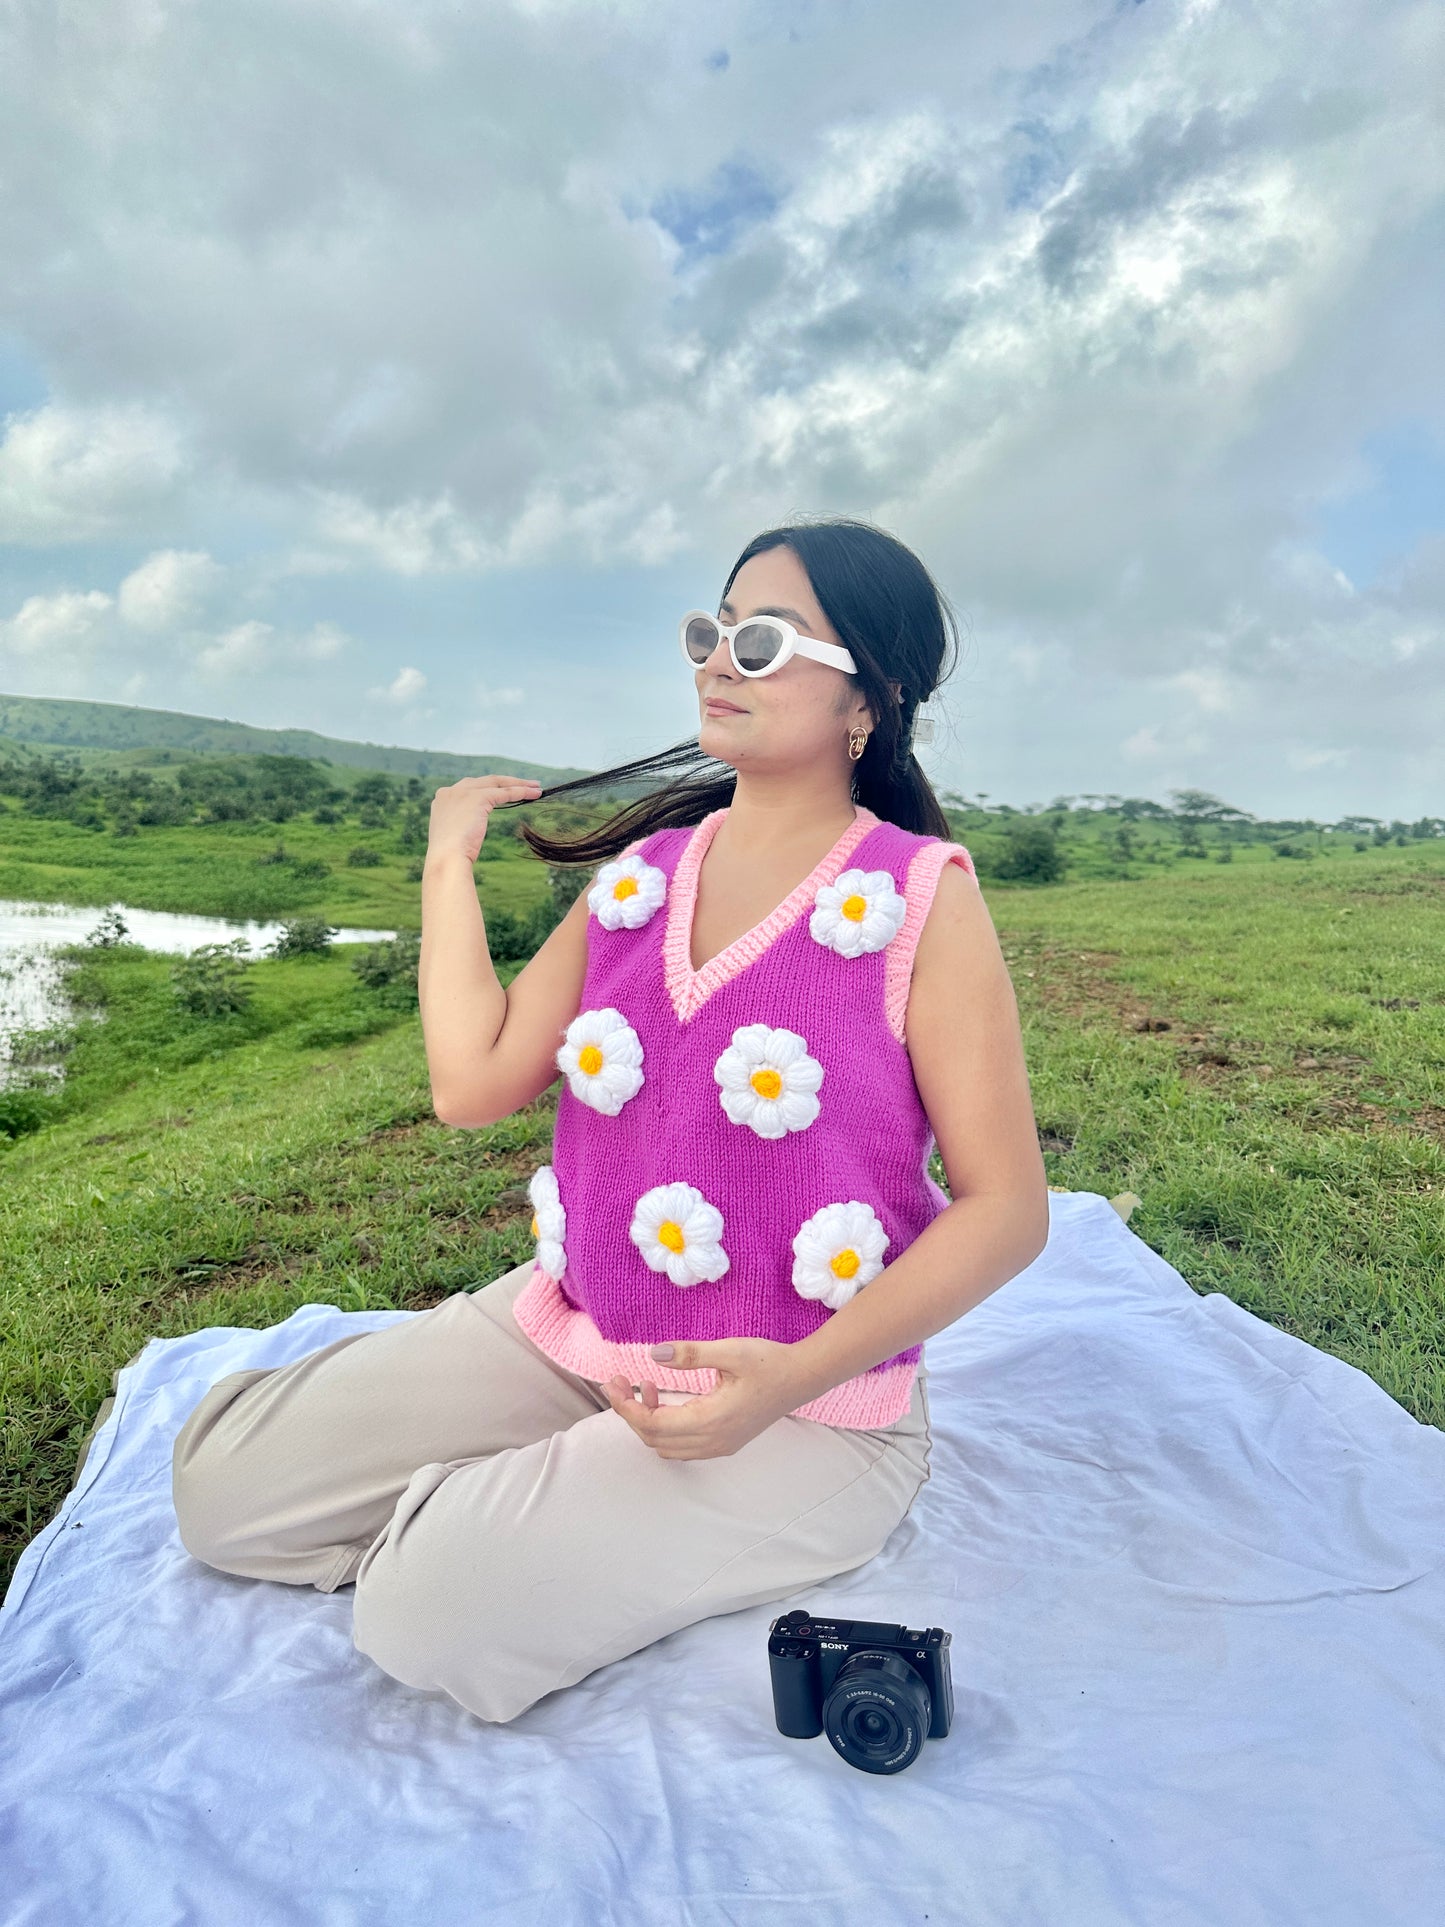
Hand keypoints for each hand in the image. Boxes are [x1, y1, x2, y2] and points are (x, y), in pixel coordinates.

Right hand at [426, 773, 542, 866]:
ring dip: (518, 784)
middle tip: (526, 784)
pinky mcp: (477, 798)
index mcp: (443, 799)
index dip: (489, 788)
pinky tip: (534, 794)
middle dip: (507, 782)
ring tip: (536, 788)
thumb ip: (460, 824)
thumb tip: (471, 828)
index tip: (504, 790)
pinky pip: (505, 792)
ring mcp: (463, 792)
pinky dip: (521, 792)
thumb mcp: (453, 835)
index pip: (471, 787)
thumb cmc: (450, 856)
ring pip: (497, 783)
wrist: (446, 859)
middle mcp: (451, 791)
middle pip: (485, 781)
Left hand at [601, 1337, 803, 1459]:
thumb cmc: (768, 1361)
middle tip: (618, 1381)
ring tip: (643, 1386)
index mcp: (711, 1421)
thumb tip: (653, 1354)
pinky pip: (682, 1445)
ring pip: (666, 1446)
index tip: (613, 1383)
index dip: (626, 1407)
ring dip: (647, 1420)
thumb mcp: (730, 1351)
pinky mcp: (724, 1442)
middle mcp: (713, 1442)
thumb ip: (690, 1354)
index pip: (652, 1425)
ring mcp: (719, 1446)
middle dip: (630, 1412)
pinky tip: (665, 1398)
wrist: (802, 1378)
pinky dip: (665, 1426)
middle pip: (654, 1439)